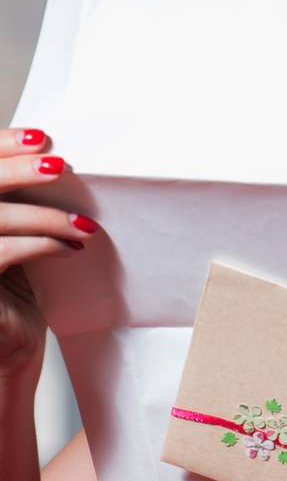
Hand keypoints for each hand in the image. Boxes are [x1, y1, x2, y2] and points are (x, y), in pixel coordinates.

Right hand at [0, 128, 99, 380]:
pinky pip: (4, 251)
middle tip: (60, 167)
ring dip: (45, 217)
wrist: (8, 344)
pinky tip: (71, 248)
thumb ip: (15, 198)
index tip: (39, 137)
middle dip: (18, 169)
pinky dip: (42, 244)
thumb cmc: (9, 286)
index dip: (1, 144)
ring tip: (84, 224)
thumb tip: (50, 155)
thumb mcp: (11, 232)